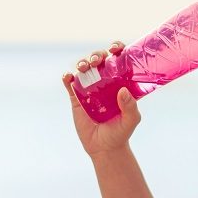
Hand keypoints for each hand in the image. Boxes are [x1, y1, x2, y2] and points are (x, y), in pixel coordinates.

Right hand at [61, 41, 140, 156]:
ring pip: (84, 69)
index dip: (117, 49)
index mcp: (119, 82)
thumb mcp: (131, 120)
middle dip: (97, 54)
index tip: (115, 49)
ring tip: (84, 68)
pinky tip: (68, 77)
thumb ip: (130, 107)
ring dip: (82, 62)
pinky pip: (69, 85)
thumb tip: (123, 91)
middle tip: (97, 60)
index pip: (119, 59)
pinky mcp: (76, 99)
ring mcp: (89, 89)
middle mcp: (104, 82)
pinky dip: (67, 77)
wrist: (104, 148)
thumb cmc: (121, 132)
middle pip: (99, 59)